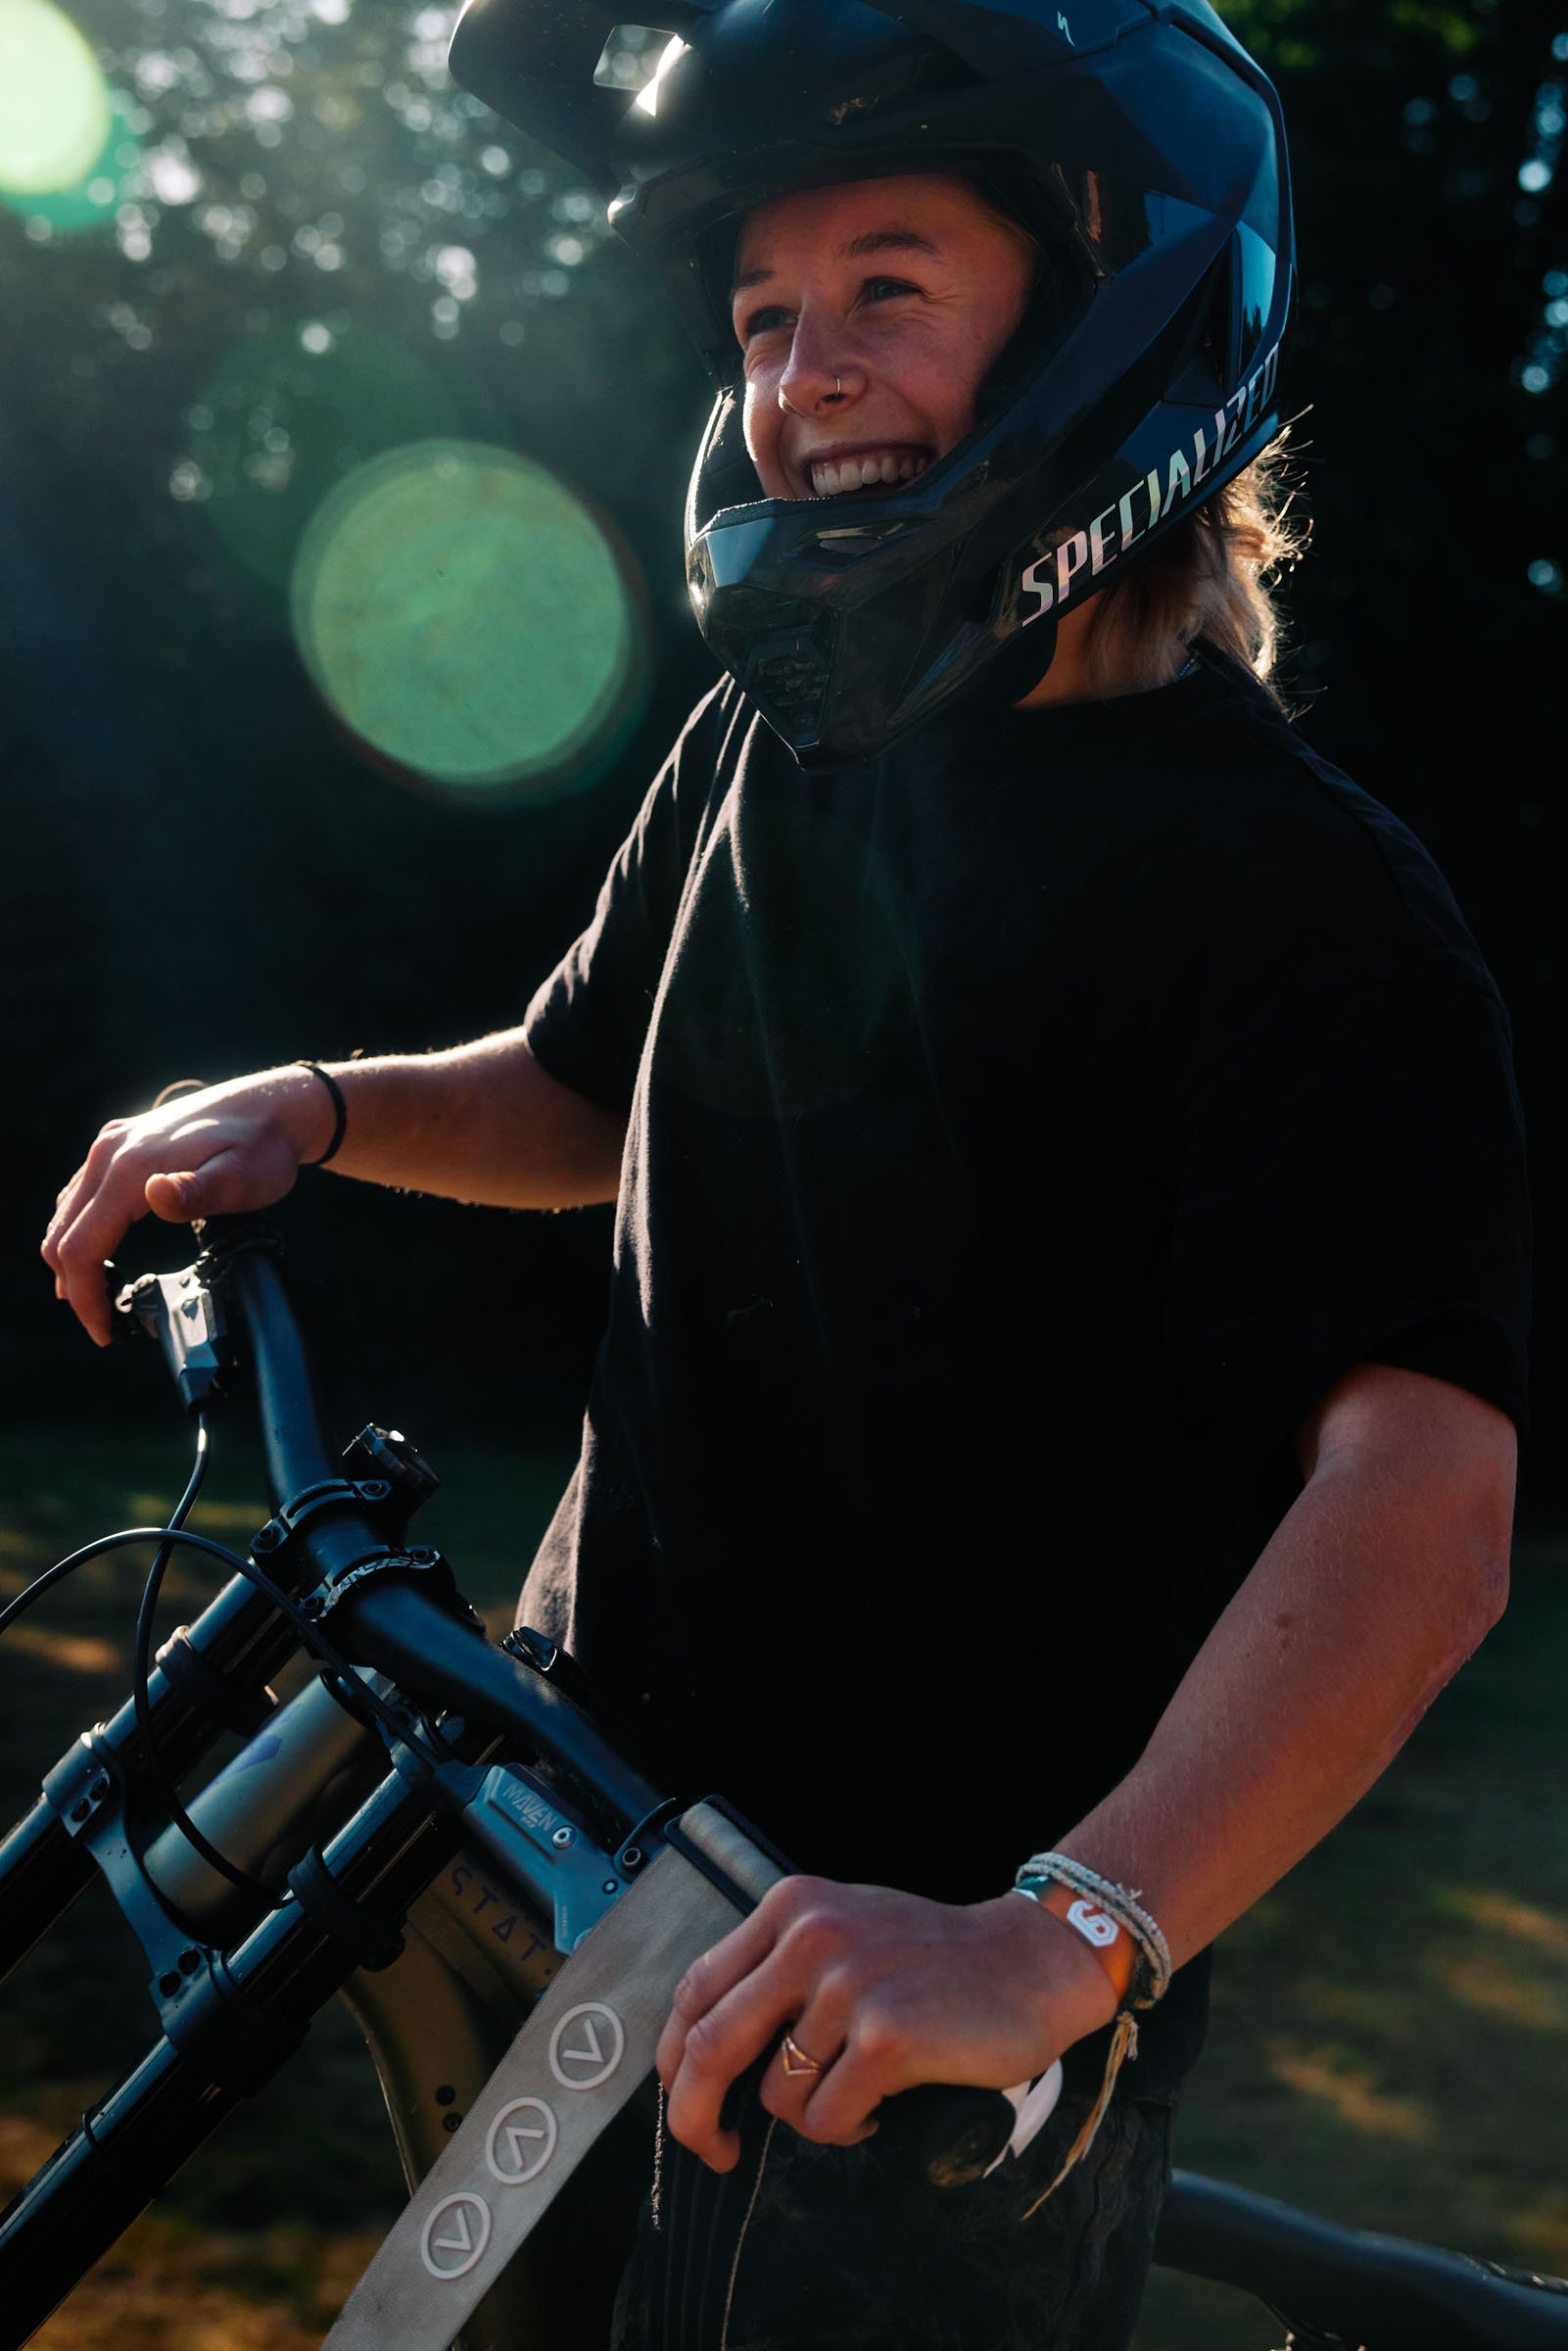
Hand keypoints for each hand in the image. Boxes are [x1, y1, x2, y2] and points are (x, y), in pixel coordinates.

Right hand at [41, 1067, 334, 1344]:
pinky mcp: (119, 1145)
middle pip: (63, 1234)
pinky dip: (80, 1233)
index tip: (105, 1334)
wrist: (274, 1106)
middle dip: (76, 1287)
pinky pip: (80, 1197)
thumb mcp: (243, 1178)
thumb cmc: (264, 1149)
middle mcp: (110, 1152)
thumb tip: (154, 1195)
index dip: (86, 1297)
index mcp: (131, 1166)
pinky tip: (102, 1255)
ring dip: (74, 1262)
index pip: (82, 1246)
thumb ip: (199, 1193)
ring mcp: (111, 1145)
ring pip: (66, 1215)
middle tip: (105, 1326)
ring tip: (103, 1300)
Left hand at [655, 1875, 1118, 2173]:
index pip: (694, 1990)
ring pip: (777, 2095)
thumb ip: (778, 1969)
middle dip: (695, 2116)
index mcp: (789, 1907)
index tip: (684, 2098)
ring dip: (809, 2118)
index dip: (674, 2059)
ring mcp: (847, 1984)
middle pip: (708, 2046)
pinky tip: (881, 2105)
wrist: (1028, 1960)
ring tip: (856, 2095)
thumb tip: (700, 2050)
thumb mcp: (843, 1930)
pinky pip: (827, 2119)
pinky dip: (848, 2129)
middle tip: (713, 2151)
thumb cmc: (932, 1958)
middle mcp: (809, 1936)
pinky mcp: (885, 2035)